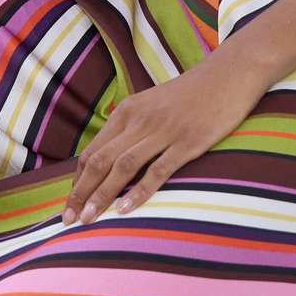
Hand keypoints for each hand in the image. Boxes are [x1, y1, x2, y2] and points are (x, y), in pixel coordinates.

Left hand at [62, 46, 263, 224]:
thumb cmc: (191, 94)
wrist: (228, 74)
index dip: (77, 181)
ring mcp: (163, 130)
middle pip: (101, 160)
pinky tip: (125, 209)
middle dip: (81, 192)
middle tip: (68, 220)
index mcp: (128, 111)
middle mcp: (140, 119)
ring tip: (88, 219)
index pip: (92, 151)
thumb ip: (132, 126)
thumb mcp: (153, 104)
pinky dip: (139, 191)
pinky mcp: (187, 141)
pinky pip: (157, 170)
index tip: (69, 205)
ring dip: (102, 195)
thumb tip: (112, 157)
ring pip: (123, 166)